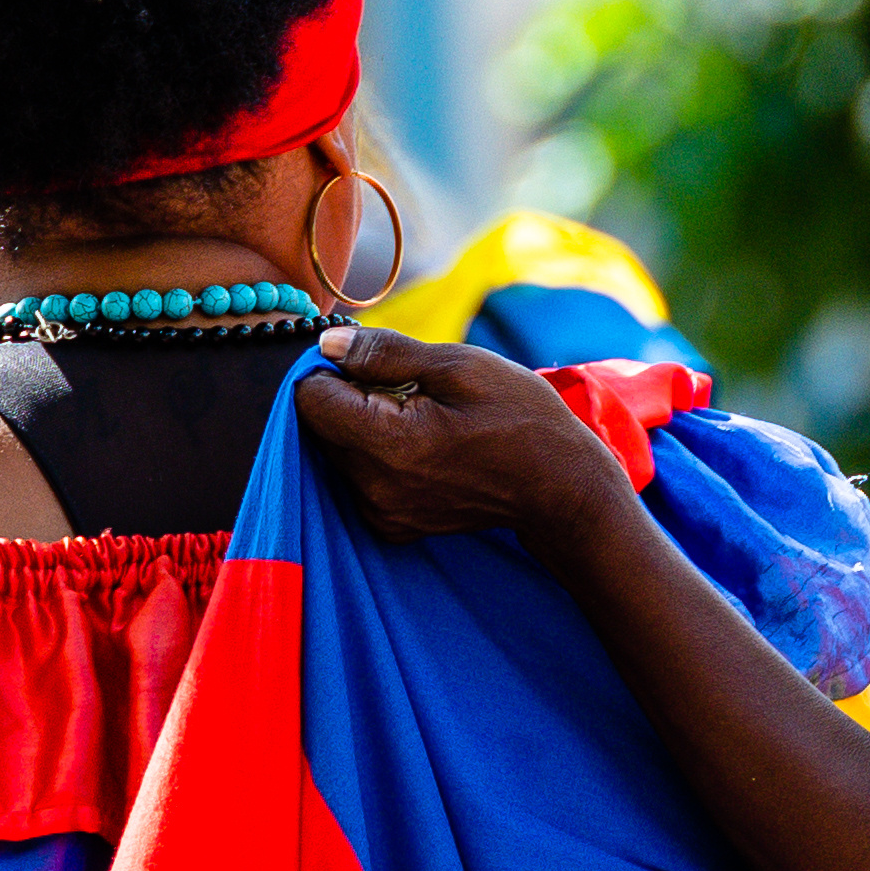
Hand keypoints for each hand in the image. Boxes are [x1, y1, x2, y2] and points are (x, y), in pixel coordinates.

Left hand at [290, 328, 630, 543]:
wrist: (559, 487)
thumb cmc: (518, 418)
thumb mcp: (457, 366)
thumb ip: (383, 354)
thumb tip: (326, 344)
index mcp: (388, 444)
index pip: (310, 399)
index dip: (331, 369)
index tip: (371, 362)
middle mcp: (373, 488)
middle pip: (318, 428)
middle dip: (347, 398)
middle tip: (406, 390)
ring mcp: (380, 512)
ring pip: (336, 453)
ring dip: (362, 427)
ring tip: (419, 419)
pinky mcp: (389, 525)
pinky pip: (358, 477)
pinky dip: (376, 455)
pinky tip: (422, 447)